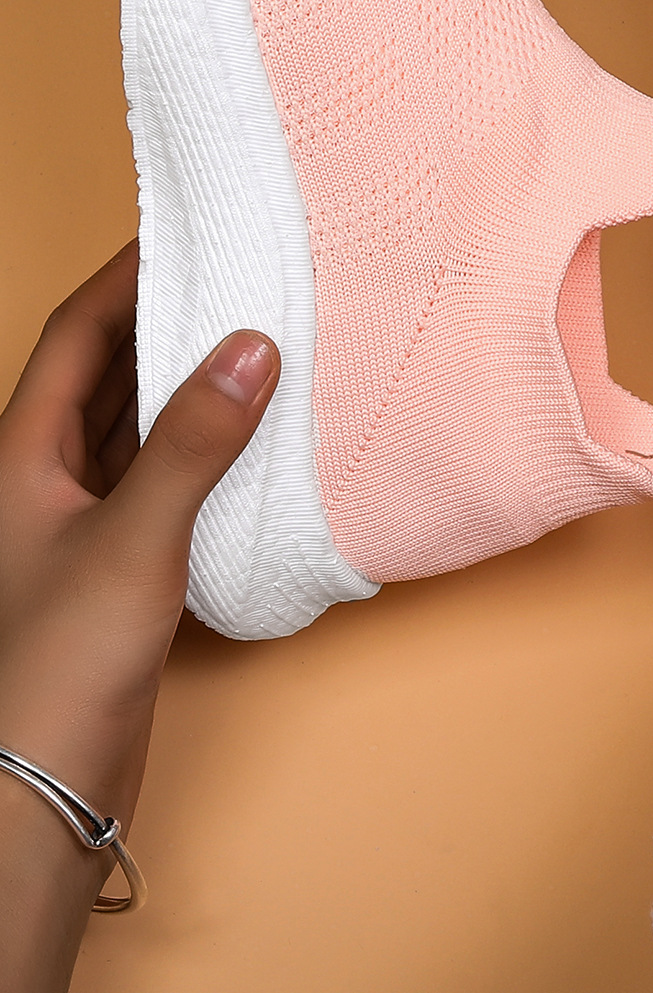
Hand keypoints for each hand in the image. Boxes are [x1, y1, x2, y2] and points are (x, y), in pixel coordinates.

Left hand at [0, 242, 278, 991]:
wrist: (40, 793)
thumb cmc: (59, 666)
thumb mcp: (133, 540)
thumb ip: (194, 443)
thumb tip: (251, 344)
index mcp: (22, 455)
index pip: (76, 335)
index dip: (126, 277)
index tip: (186, 232)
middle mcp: (44, 479)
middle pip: (106, 372)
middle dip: (167, 321)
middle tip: (238, 275)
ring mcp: (77, 524)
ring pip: (136, 426)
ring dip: (189, 385)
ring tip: (257, 340)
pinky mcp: (115, 568)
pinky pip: (162, 480)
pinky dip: (204, 449)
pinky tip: (253, 441)